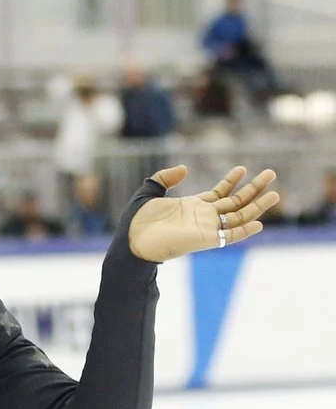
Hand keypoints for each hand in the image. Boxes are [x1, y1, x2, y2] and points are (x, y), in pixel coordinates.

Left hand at [129, 165, 279, 262]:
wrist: (131, 240)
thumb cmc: (137, 220)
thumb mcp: (149, 192)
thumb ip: (165, 178)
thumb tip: (184, 169)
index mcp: (192, 206)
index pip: (219, 193)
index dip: (231, 181)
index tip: (243, 168)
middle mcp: (203, 217)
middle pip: (235, 202)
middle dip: (254, 188)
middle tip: (271, 173)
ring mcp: (206, 228)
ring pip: (239, 216)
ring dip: (258, 206)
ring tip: (276, 192)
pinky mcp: (205, 239)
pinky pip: (230, 235)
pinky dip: (244, 231)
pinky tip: (259, 223)